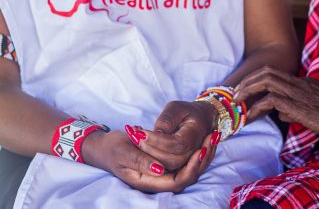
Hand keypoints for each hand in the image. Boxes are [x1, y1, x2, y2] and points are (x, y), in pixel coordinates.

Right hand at [85, 129, 218, 192]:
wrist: (106, 147)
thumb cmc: (113, 149)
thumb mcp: (124, 153)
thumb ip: (141, 162)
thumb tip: (160, 169)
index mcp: (148, 182)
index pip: (176, 182)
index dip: (190, 168)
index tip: (199, 149)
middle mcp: (158, 181)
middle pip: (188, 177)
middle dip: (202, 159)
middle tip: (211, 138)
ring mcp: (162, 173)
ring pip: (190, 169)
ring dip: (203, 154)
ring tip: (213, 135)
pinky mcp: (165, 164)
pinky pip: (186, 161)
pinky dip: (197, 150)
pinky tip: (204, 136)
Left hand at [131, 100, 216, 171]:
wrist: (200, 120)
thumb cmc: (186, 112)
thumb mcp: (177, 108)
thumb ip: (167, 120)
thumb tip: (156, 134)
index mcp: (194, 135)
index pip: (176, 144)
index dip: (157, 140)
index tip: (140, 132)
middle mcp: (194, 152)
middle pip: (171, 160)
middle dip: (150, 150)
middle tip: (135, 136)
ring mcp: (188, 161)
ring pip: (167, 167)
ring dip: (149, 155)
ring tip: (136, 140)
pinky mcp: (180, 165)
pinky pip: (166, 168)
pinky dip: (151, 159)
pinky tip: (141, 148)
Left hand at [234, 66, 318, 143]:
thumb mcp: (316, 111)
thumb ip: (296, 108)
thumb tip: (279, 111)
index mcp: (304, 84)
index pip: (274, 74)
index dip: (256, 81)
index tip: (243, 92)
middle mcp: (300, 84)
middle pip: (267, 72)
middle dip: (247, 81)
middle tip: (234, 95)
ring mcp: (300, 93)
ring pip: (267, 81)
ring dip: (248, 90)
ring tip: (237, 103)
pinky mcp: (301, 107)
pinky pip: (272, 100)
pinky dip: (257, 107)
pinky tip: (250, 117)